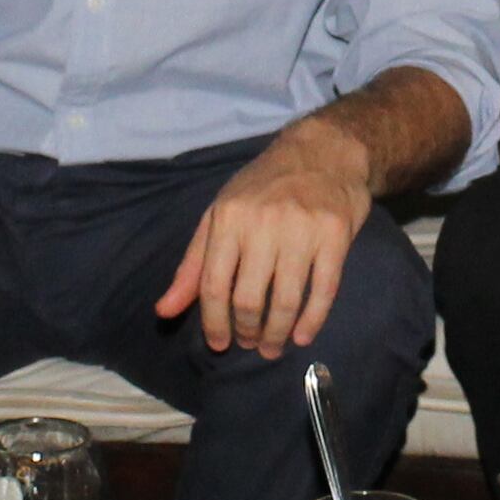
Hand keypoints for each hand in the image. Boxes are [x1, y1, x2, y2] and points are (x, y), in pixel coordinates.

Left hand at [157, 120, 374, 360]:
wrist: (323, 152)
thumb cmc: (264, 187)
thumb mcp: (219, 215)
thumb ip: (193, 265)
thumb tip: (164, 310)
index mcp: (228, 218)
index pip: (213, 285)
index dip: (213, 322)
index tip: (219, 344)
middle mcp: (262, 224)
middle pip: (247, 298)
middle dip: (246, 331)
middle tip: (250, 344)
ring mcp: (301, 230)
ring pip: (285, 299)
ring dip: (276, 333)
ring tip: (272, 347)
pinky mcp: (335, 236)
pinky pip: (323, 290)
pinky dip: (312, 320)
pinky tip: (302, 336)